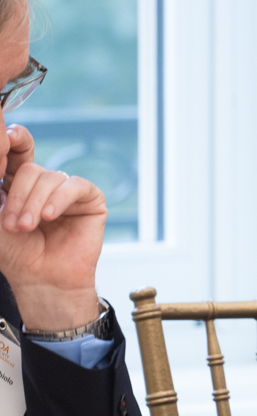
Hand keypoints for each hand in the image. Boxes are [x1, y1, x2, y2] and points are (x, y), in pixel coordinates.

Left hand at [0, 121, 106, 329]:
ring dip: (33, 203)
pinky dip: (59, 199)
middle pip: (29, 167)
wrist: (40, 279)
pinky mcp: (89, 200)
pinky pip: (74, 186)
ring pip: (49, 177)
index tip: (6, 136)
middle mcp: (43, 184)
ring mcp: (66, 190)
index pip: (16, 150)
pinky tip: (49, 217)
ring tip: (26, 227)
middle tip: (10, 223)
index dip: (14, 140)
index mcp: (17, 183)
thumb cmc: (14, 253)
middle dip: (17, 194)